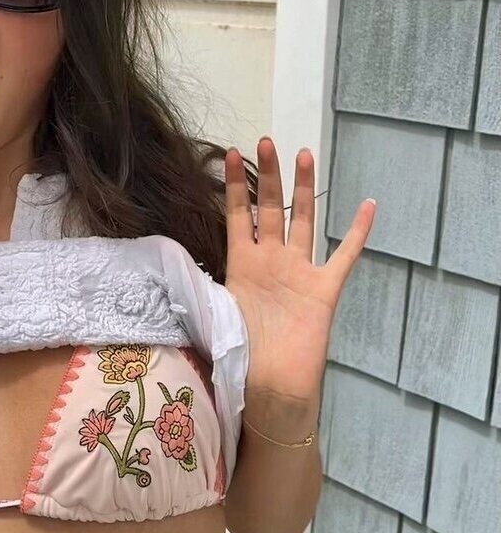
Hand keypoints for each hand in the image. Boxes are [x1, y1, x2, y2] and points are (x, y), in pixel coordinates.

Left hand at [223, 137, 374, 404]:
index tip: (231, 152)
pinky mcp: (324, 289)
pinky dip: (357, 231)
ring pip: (304, 220)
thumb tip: (165, 272)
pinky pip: (344, 255)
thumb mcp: (214, 314)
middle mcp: (271, 260)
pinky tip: (368, 205)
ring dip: (304, 189)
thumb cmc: (240, 358)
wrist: (272, 392)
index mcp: (242, 263)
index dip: (234, 184)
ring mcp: (300, 271)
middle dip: (269, 175)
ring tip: (304, 153)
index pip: (237, 213)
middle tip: (267, 140)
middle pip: (271, 207)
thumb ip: (201, 287)